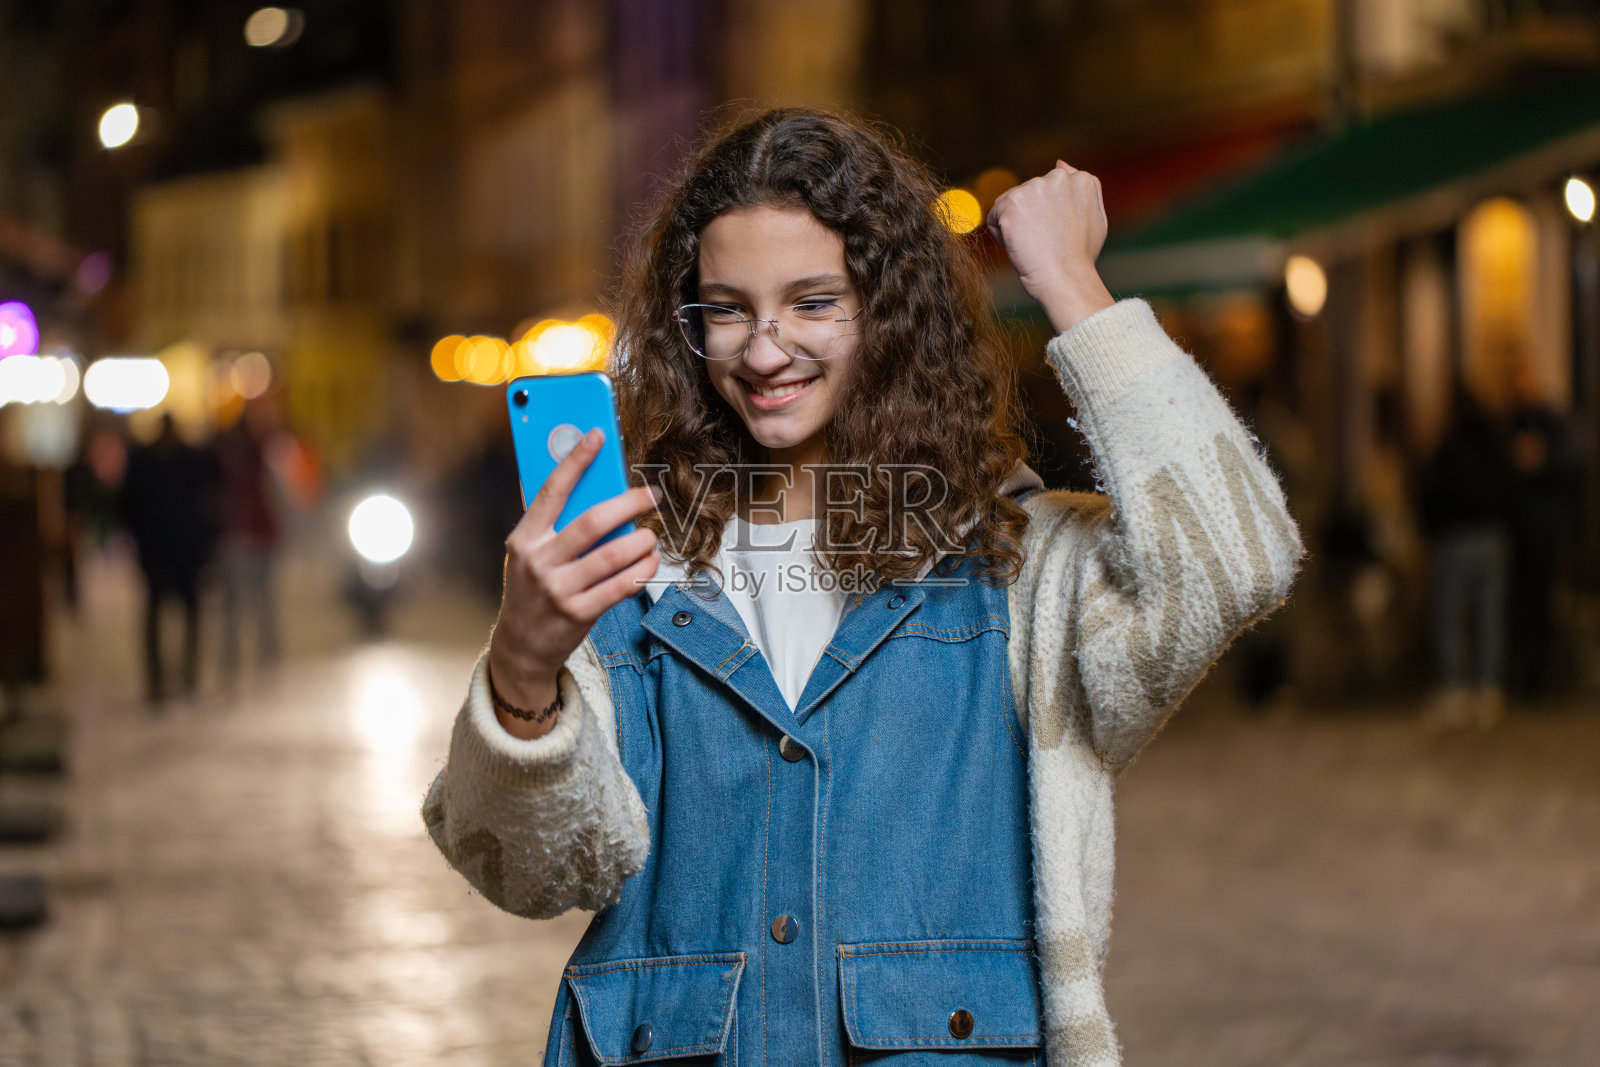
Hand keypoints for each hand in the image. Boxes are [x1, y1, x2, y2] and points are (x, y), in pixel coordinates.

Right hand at [488, 428, 661, 713]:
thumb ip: (555, 526)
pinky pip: (621, 586)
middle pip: (592, 522)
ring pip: (613, 555)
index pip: (551, 490)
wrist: (521, 646)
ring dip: (641, 542)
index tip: (597, 436)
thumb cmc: (532, 590)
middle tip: (650, 495)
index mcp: (525, 539)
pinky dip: (642, 570)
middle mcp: (539, 562)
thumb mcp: (530, 555)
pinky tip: (650, 562)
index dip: (575, 460)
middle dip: (628, 503)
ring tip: (651, 536)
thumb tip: (593, 485)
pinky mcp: (579, 613)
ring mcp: (559, 589)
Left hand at [987, 160, 1114, 333]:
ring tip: (1033, 244)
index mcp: (1081, 180)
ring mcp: (1034, 188)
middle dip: (1030, 217)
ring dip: (1015, 225)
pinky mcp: (1012, 203)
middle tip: (1045, 242)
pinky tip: (1019, 245)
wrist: (1066, 278)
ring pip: (1010, 205)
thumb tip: (1060, 164)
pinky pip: (994, 217)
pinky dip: (1000, 234)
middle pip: (1028, 195)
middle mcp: (1058, 177)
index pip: (1049, 191)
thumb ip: (1080, 189)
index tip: (1059, 234)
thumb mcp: (1094, 218)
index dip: (1049, 216)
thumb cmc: (1080, 257)